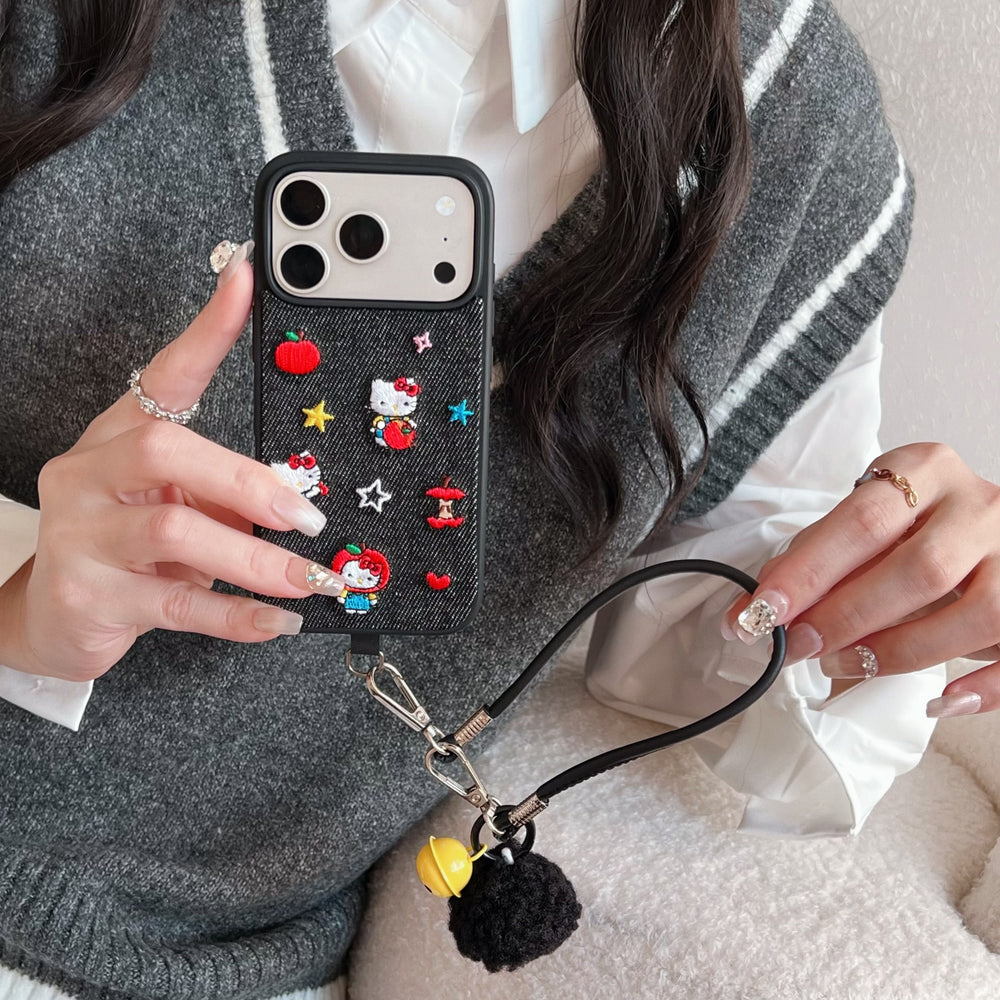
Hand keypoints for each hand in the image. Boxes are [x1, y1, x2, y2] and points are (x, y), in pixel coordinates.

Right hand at [0, 245, 341, 681]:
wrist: (54, 617)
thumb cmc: (125, 548)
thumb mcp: (174, 505)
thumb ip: (224, 493)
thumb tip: (293, 499)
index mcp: (117, 437)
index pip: (165, 374)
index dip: (208, 330)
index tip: (244, 280)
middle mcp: (89, 474)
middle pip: (166, 449)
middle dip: (247, 482)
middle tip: (305, 517)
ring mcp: (80, 535)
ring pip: (174, 531)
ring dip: (255, 560)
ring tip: (307, 579)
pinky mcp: (88, 596)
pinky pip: (177, 603)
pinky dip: (238, 615)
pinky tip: (278, 620)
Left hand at [722, 443, 999, 715]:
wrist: (991, 524)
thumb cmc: (916, 524)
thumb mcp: (871, 519)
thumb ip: (821, 555)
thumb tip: (757, 608)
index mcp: (927, 471)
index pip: (862, 520)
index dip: (809, 570)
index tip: (763, 609)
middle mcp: (980, 506)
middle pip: (917, 568)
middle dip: (846, 615)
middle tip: (797, 646)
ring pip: (974, 611)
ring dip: (898, 650)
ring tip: (841, 664)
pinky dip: (983, 686)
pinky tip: (939, 702)